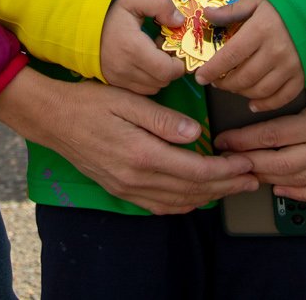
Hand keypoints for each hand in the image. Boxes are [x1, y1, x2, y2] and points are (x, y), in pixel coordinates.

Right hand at [0, 67, 255, 214]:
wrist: (53, 119)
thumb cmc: (90, 102)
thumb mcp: (127, 100)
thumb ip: (162, 119)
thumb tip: (194, 132)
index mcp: (142, 154)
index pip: (195, 169)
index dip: (225, 170)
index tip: (246, 164)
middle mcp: (136, 178)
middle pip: (192, 190)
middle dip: (226, 186)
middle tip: (252, 179)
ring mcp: (128, 188)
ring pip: (178, 202)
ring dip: (209, 197)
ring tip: (233, 188)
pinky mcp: (121, 190)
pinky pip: (159, 206)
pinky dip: (184, 204)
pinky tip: (196, 197)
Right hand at [100, 0, 186, 94]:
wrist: (79, 21)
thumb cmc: (110, 9)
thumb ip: (161, 5)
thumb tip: (179, 21)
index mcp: (134, 49)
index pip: (167, 71)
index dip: (179, 63)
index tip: (176, 48)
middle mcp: (126, 69)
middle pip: (162, 81)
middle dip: (170, 67)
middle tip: (164, 48)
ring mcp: (118, 78)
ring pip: (152, 87)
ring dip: (158, 74)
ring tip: (152, 54)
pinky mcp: (113, 82)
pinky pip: (139, 89)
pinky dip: (147, 79)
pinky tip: (142, 61)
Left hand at [197, 0, 303, 109]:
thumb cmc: (286, 5)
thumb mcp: (257, 1)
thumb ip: (232, 11)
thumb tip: (207, 14)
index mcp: (261, 30)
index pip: (230, 56)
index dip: (212, 69)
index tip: (200, 77)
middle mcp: (275, 51)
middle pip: (242, 77)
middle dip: (224, 82)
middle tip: (216, 80)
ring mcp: (290, 66)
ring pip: (259, 90)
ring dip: (241, 92)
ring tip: (232, 87)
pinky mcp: (302, 76)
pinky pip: (281, 98)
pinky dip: (265, 104)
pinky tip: (253, 103)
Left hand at [212, 50, 305, 201]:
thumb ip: (285, 93)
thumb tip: (247, 104)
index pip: (271, 138)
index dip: (241, 140)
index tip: (222, 139)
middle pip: (280, 164)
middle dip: (248, 162)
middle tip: (227, 157)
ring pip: (297, 179)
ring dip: (267, 177)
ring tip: (246, 169)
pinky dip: (299, 193)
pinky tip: (279, 187)